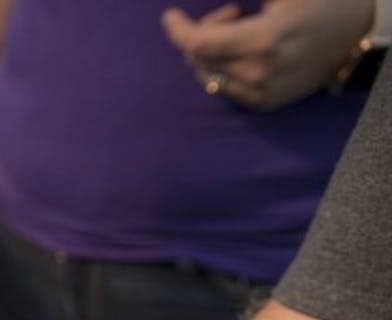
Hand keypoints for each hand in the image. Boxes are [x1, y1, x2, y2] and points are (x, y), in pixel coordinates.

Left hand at [162, 0, 374, 109]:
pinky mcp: (265, 103)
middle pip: (199, 60)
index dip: (178, 30)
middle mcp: (258, 72)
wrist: (354, 34)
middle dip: (202, 33)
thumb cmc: (318, 3)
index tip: (171, 16)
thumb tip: (221, 12)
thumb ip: (238, 7)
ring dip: (212, 53)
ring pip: (208, 76)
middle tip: (231, 13)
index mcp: (262, 41)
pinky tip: (243, 54)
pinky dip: (222, 70)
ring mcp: (261, 92)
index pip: (199, 44)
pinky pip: (224, 90)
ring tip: (240, 31)